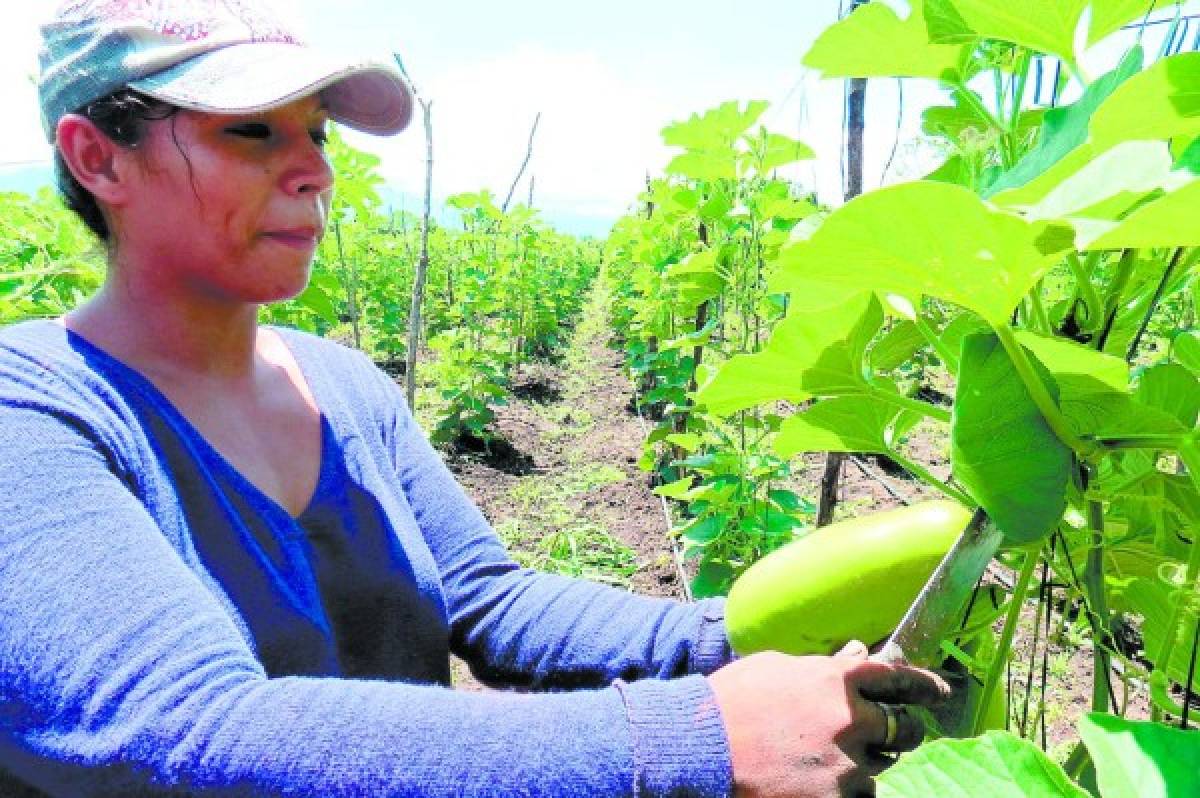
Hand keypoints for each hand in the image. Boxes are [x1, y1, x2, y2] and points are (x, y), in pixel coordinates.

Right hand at [707, 640, 949, 796]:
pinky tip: (816, 782)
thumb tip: (857, 656)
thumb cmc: (731, 699)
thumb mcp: (776, 668)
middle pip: (903, 730)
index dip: (924, 686)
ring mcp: (846, 765)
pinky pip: (857, 797)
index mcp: (837, 680)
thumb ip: (823, 667)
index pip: (898, 679)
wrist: (700, 747)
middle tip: (892, 734)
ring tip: (826, 762)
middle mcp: (851, 720)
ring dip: (862, 765)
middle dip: (901, 732)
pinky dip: (844, 791)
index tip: (938, 692)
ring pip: (879, 769)